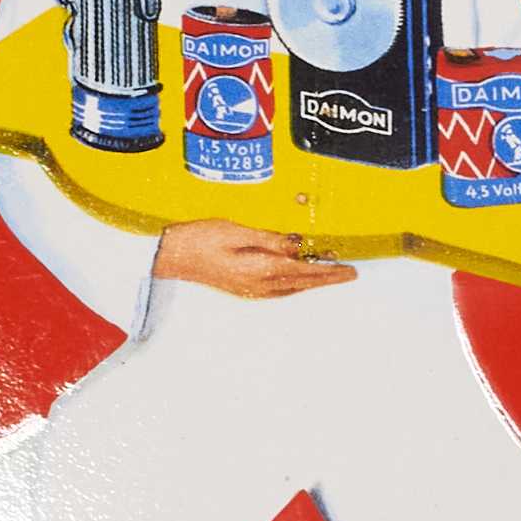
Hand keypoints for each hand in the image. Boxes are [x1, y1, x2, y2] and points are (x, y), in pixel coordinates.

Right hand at [153, 218, 357, 301]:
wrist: (170, 256)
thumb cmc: (200, 238)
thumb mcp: (237, 231)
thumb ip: (270, 239)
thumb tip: (296, 245)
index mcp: (260, 269)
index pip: (304, 271)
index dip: (329, 271)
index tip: (349, 271)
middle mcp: (259, 285)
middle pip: (302, 282)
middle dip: (327, 278)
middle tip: (349, 274)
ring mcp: (250, 290)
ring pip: (292, 288)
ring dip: (312, 281)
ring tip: (330, 274)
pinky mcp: (243, 289)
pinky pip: (279, 289)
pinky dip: (295, 284)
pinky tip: (299, 279)